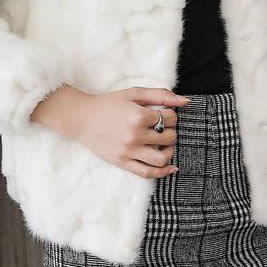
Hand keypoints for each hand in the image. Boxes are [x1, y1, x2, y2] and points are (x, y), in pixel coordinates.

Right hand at [34, 85, 187, 178]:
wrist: (82, 118)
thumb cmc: (108, 104)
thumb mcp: (134, 94)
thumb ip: (160, 95)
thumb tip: (184, 101)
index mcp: (139, 116)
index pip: (170, 118)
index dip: (172, 115)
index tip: (165, 114)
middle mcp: (135, 135)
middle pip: (168, 137)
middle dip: (170, 131)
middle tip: (163, 128)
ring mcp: (129, 151)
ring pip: (161, 158)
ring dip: (169, 151)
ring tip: (165, 145)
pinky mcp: (122, 162)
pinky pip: (147, 172)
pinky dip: (162, 172)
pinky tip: (169, 167)